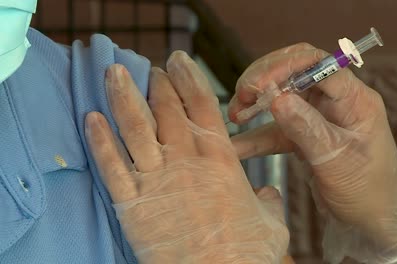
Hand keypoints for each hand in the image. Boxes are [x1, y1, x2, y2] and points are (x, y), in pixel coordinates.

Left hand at [84, 52, 288, 262]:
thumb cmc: (246, 254)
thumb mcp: (271, 224)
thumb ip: (269, 202)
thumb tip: (269, 195)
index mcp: (221, 160)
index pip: (202, 105)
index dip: (188, 78)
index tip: (178, 60)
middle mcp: (186, 161)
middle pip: (166, 110)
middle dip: (157, 84)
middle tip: (150, 68)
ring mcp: (156, 180)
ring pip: (134, 128)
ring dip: (122, 98)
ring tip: (114, 74)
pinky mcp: (132, 203)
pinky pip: (111, 165)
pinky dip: (99, 141)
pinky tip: (90, 119)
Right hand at [229, 43, 396, 262]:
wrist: (371, 222)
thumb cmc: (367, 190)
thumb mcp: (336, 159)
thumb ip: (306, 127)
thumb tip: (277, 99)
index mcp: (354, 99)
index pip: (318, 64)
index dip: (285, 67)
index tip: (257, 84)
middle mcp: (336, 101)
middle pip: (296, 73)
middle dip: (265, 79)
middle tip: (242, 94)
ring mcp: (320, 117)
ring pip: (283, 97)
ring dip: (257, 103)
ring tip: (235, 115)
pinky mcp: (306, 135)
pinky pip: (278, 128)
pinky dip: (257, 136)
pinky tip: (237, 145)